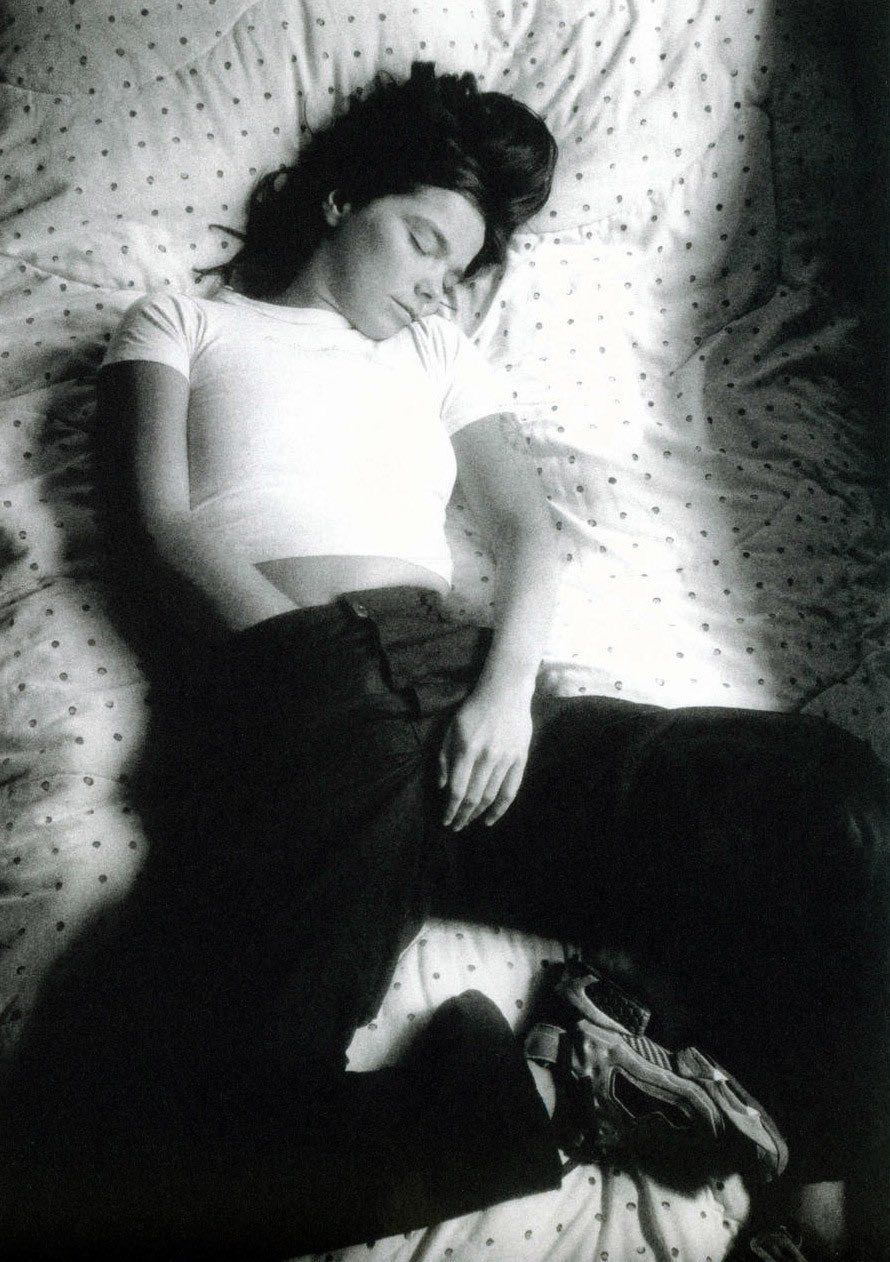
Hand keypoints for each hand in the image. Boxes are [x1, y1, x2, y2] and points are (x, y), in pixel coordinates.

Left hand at [438, 687, 532, 829]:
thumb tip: (443, 786)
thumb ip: (445, 758)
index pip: (458, 789)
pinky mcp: (520, 758)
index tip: (445, 820)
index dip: (451, 809)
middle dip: (463, 815)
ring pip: (491, 796)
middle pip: (474, 797)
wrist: (505, 692)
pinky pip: (511, 790)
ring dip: (478, 814)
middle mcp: (487, 757)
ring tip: (469, 822)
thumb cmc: (473, 710)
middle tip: (455, 826)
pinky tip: (491, 819)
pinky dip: (501, 808)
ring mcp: (506, 759)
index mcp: (467, 749)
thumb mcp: (451, 729)